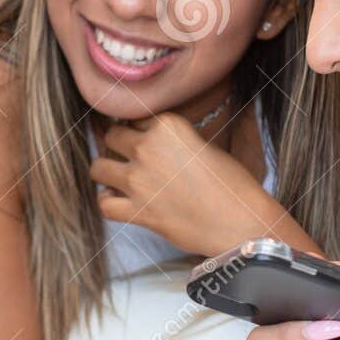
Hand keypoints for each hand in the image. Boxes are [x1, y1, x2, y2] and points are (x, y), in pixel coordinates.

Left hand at [90, 112, 284, 256]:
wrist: (241, 221)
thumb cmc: (233, 184)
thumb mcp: (205, 145)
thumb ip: (174, 139)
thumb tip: (155, 143)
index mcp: (168, 124)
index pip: (136, 117)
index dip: (140, 130)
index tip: (147, 139)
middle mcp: (148, 147)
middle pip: (112, 136)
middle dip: (119, 145)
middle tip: (130, 156)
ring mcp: (139, 180)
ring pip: (98, 167)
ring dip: (106, 170)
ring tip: (117, 176)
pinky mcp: (137, 211)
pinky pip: (104, 203)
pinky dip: (108, 201)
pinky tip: (118, 200)